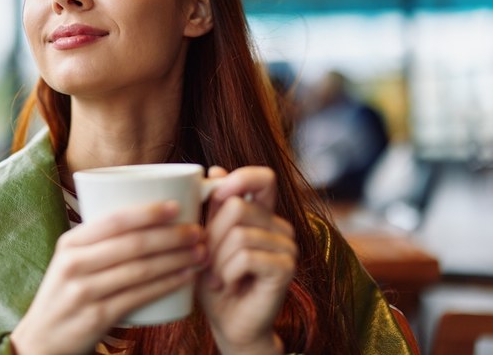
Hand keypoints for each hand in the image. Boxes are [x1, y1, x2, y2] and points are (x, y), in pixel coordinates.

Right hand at [11, 201, 205, 354]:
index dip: (148, 212)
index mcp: (70, 242)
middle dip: (171, 236)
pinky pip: (139, 296)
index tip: (177, 206)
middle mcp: (74, 264)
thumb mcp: (72, 261)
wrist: (43, 339)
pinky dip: (166, 284)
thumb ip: (100, 241)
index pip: (114, 220)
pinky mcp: (97, 316)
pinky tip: (185, 277)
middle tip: (197, 232)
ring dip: (176, 259)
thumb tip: (149, 216)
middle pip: (132, 244)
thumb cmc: (69, 292)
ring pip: (140, 270)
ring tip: (199, 253)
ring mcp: (84, 291)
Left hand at [198, 166, 296, 354]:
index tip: (216, 196)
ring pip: (239, 233)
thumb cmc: (214, 282)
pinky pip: (246, 256)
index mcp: (262, 214)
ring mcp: (287, 247)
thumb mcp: (206, 239)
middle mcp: (279, 226)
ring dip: (218, 260)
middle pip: (237, 207)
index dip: (240, 178)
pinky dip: (228, 272)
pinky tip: (230, 284)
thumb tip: (215, 170)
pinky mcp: (286, 268)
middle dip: (211, 236)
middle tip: (208, 261)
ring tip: (218, 277)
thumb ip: (213, 209)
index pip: (264, 178)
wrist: (228, 324)